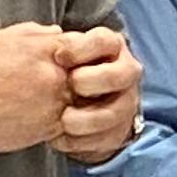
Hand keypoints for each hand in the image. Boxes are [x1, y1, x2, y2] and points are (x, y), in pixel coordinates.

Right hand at [0, 23, 99, 153]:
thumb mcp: (2, 38)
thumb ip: (35, 33)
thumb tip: (58, 32)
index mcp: (46, 49)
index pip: (84, 47)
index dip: (79, 56)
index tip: (70, 64)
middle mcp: (55, 75)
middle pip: (89, 76)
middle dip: (82, 80)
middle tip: (66, 86)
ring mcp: (54, 103)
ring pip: (82, 103)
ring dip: (74, 103)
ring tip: (52, 104)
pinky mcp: (47, 128)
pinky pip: (70, 126)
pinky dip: (64, 123)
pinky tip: (44, 120)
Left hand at [50, 25, 141, 163]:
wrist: (67, 102)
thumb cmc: (58, 71)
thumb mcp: (52, 51)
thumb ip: (49, 41)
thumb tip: (50, 34)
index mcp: (110, 47)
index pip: (104, 41)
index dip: (82, 48)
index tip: (59, 56)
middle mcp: (125, 73)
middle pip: (122, 75)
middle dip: (95, 80)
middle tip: (72, 86)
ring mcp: (126, 103)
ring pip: (117, 113)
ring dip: (89, 119)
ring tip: (64, 121)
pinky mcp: (119, 131)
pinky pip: (108, 139)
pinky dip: (84, 142)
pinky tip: (60, 138)